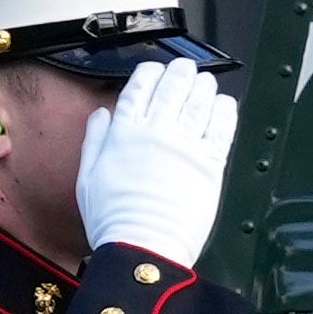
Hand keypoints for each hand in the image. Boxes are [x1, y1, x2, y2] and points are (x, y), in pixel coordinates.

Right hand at [74, 58, 238, 266]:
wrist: (142, 245)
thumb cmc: (114, 217)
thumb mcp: (88, 176)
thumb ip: (95, 140)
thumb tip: (102, 114)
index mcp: (124, 134)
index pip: (138, 90)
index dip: (149, 74)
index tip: (154, 69)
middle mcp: (156, 133)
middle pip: (172, 89)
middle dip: (180, 73)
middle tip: (186, 68)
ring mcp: (185, 146)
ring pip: (199, 102)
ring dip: (203, 86)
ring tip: (205, 81)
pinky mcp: (210, 162)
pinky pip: (222, 127)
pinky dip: (224, 110)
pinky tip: (223, 103)